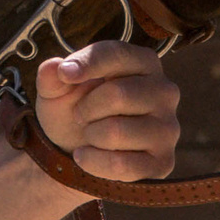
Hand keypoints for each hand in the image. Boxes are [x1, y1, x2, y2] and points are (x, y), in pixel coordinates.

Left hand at [32, 42, 181, 181]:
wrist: (76, 150)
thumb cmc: (75, 109)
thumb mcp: (57, 90)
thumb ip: (52, 76)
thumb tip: (54, 68)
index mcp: (144, 63)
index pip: (118, 54)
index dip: (88, 63)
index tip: (65, 74)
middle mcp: (165, 92)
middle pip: (118, 94)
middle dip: (86, 108)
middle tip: (81, 115)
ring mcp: (168, 129)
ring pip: (117, 131)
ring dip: (90, 136)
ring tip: (91, 134)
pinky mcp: (163, 162)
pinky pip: (121, 164)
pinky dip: (93, 161)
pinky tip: (87, 156)